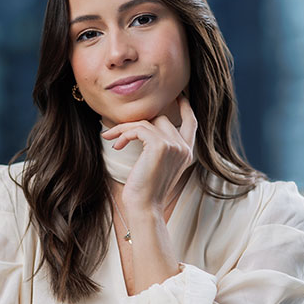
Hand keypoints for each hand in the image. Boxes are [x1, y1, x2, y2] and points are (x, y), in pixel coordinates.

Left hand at [100, 94, 196, 212]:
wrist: (145, 207)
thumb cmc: (146, 191)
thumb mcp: (157, 166)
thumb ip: (160, 147)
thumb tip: (144, 127)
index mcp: (187, 153)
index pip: (191, 122)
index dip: (185, 107)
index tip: (178, 96)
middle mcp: (184, 148)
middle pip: (163, 118)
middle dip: (139, 122)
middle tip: (119, 129)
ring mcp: (174, 145)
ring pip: (148, 122)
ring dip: (125, 129)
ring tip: (112, 139)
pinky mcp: (160, 146)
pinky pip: (139, 128)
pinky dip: (123, 134)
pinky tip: (116, 145)